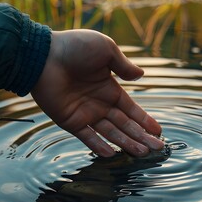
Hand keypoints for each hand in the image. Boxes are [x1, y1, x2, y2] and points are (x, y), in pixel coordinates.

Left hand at [31, 29, 163, 156]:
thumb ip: (123, 65)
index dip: (144, 120)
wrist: (44, 55)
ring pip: (110, 132)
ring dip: (126, 143)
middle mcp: (99, 103)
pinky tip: (112, 154)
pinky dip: (98, 146)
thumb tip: (141, 75)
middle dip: (141, 136)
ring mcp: (85, 113)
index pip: (131, 109)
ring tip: (142, 153)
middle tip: (157, 148)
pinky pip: (87, 136)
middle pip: (125, 124)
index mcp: (109, 88)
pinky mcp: (70, 120)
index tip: (157, 131)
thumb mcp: (105, 49)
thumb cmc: (75, 47)